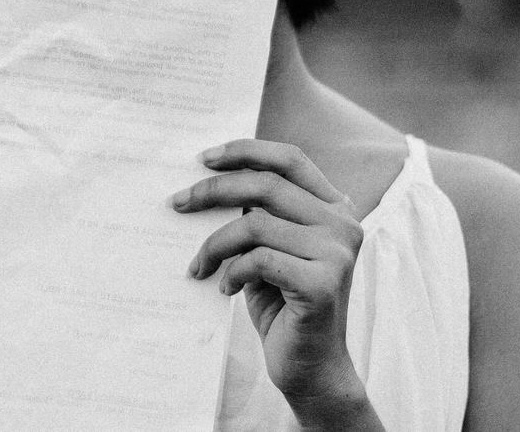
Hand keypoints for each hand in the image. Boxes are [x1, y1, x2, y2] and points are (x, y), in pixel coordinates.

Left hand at [172, 139, 366, 417]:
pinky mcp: (322, 284)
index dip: (246, 151)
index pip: (290, 159)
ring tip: (199, 265)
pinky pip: (259, 260)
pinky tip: (225, 288)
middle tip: (177, 203)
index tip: (203, 158)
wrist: (311, 368)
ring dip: (215, 243)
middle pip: (266, 185)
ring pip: (256, 223)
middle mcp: (342, 224)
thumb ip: (258, 214)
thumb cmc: (283, 304)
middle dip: (214, 190)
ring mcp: (336, 253)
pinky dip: (232, 271)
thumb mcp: (270, 249)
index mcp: (334, 207)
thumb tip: (207, 180)